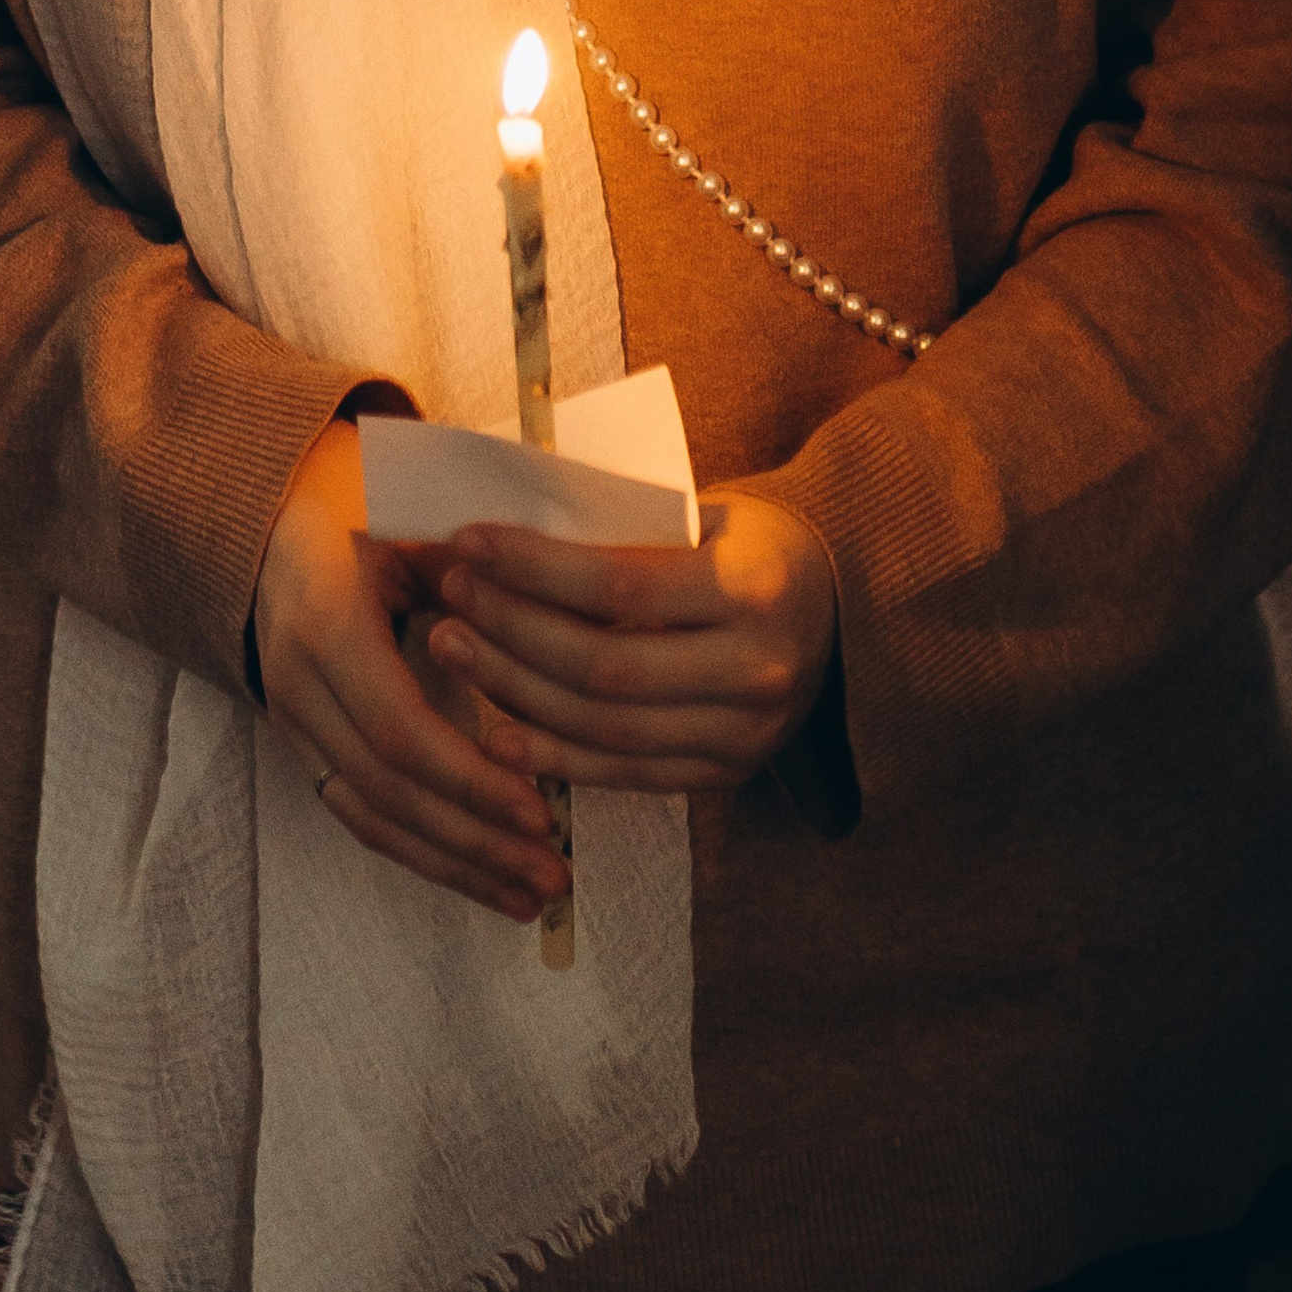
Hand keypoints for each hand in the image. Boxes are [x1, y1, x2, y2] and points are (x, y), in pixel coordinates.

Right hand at [253, 418, 570, 925]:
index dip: (470, 779)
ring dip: (457, 866)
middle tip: (554, 874)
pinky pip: (363, 818)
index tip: (541, 811)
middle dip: (475, 840)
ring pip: (375, 819)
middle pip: (391, 790)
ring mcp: (295, 726)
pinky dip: (424, 856)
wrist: (264, 532)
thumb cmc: (356, 516)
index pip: (399, 730)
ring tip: (533, 897)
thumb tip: (568, 614)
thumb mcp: (409, 525)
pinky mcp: (306, 751)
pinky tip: (483, 883)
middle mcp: (299, 687)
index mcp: (327, 626)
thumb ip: (475, 574)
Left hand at [425, 485, 838, 792]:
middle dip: (511, 631)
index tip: (471, 542)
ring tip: (455, 650)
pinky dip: (554, 757)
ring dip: (516, 692)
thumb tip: (507, 531)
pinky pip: (624, 774)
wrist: (840, 611)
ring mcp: (745, 735)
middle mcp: (756, 670)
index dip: (533, 568)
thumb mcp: (704, 516)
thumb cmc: (749, 546)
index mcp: (754, 590)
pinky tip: (496, 731)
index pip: (619, 586)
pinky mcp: (725, 774)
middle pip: (603, 666)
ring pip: (605, 728)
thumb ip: (624, 531)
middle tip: (451, 597)